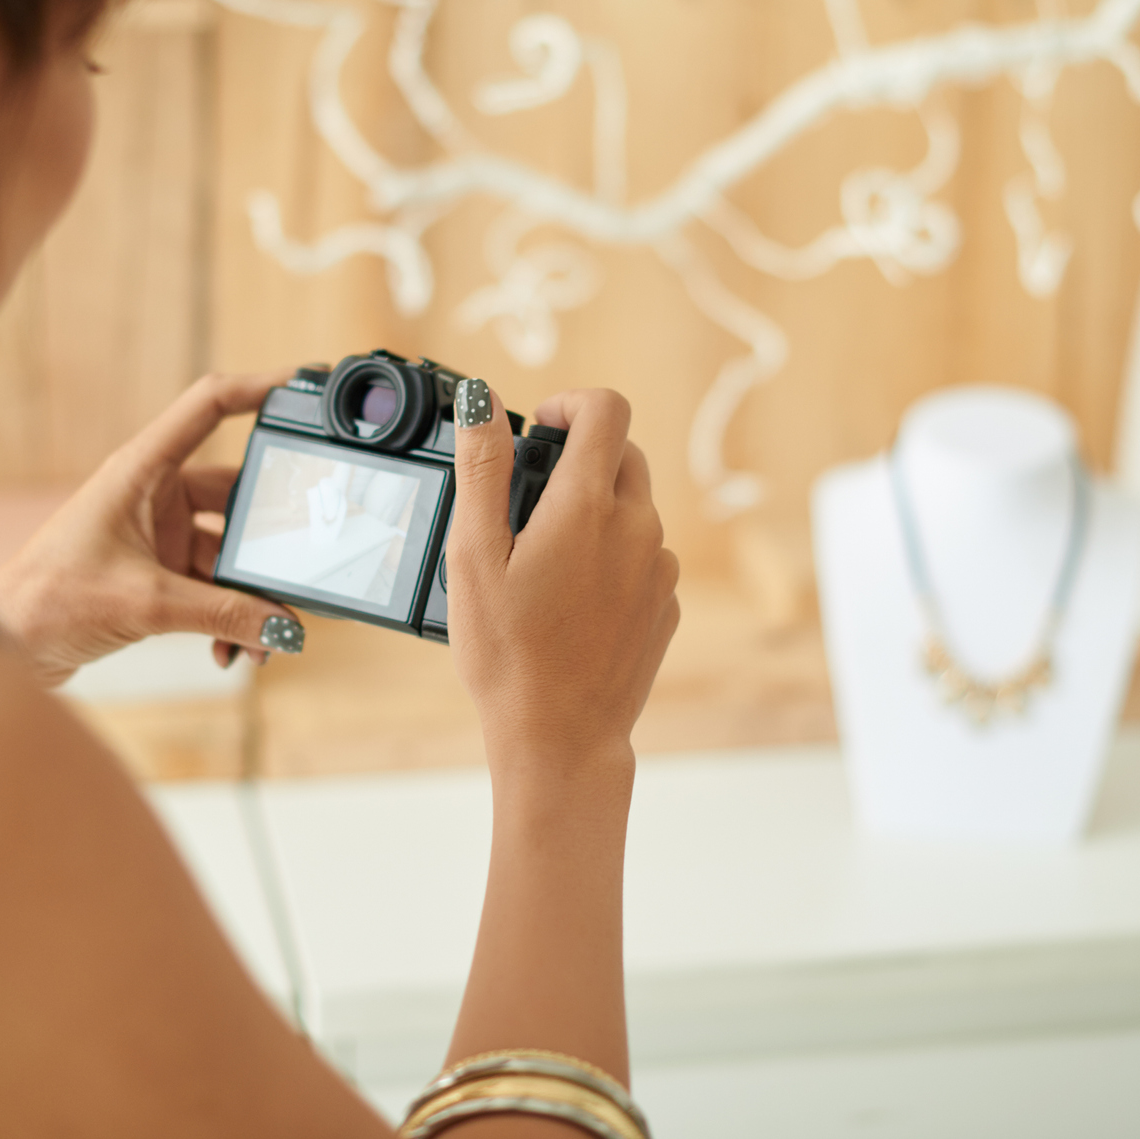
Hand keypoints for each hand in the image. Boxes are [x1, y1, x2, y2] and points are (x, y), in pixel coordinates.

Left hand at [0, 371, 302, 681]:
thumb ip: (224, 615)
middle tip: (299, 566)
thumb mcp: (147, 604)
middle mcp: (153, 494)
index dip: (259, 387)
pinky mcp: (156, 574)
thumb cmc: (49, 602)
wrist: (5, 646)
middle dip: (267, 541)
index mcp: (142, 469)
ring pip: (227, 553)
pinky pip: (211, 588)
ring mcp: (157, 534)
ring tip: (265, 636)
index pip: (210, 405)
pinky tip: (232, 650)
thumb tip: (283, 627)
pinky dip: (227, 617)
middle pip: (235, 495)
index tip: (304, 382)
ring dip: (248, 596)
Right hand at [445, 383, 679, 779]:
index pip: (606, 409)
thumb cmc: (508, 654)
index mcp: (588, 506)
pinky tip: (571, 602)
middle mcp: (638, 528)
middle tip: (528, 503)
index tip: (541, 430)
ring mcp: (660, 568)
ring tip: (543, 565)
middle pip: (622, 455)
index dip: (571, 404)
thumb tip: (481, 399)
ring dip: (595, 513)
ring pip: (633, 508)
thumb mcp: (473, 555)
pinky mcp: (666, 604)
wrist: (561, 739)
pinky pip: (643, 556)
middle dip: (578, 461)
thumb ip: (481, 467)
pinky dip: (611, 558)